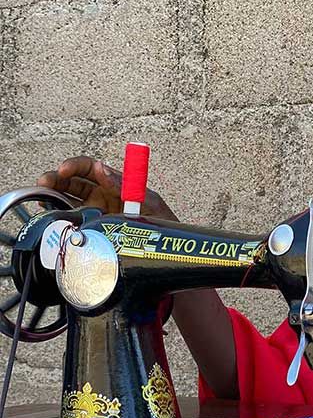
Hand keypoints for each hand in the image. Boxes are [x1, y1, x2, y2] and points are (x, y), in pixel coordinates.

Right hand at [36, 156, 177, 219]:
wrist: (166, 252)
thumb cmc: (162, 223)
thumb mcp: (149, 201)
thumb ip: (127, 186)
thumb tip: (103, 168)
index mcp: (115, 184)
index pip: (90, 168)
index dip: (75, 166)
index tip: (64, 170)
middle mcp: (102, 196)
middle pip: (72, 182)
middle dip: (56, 179)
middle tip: (45, 182)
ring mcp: (94, 213)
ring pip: (66, 200)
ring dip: (51, 196)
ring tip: (40, 197)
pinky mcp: (90, 230)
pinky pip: (69, 220)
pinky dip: (56, 216)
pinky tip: (48, 215)